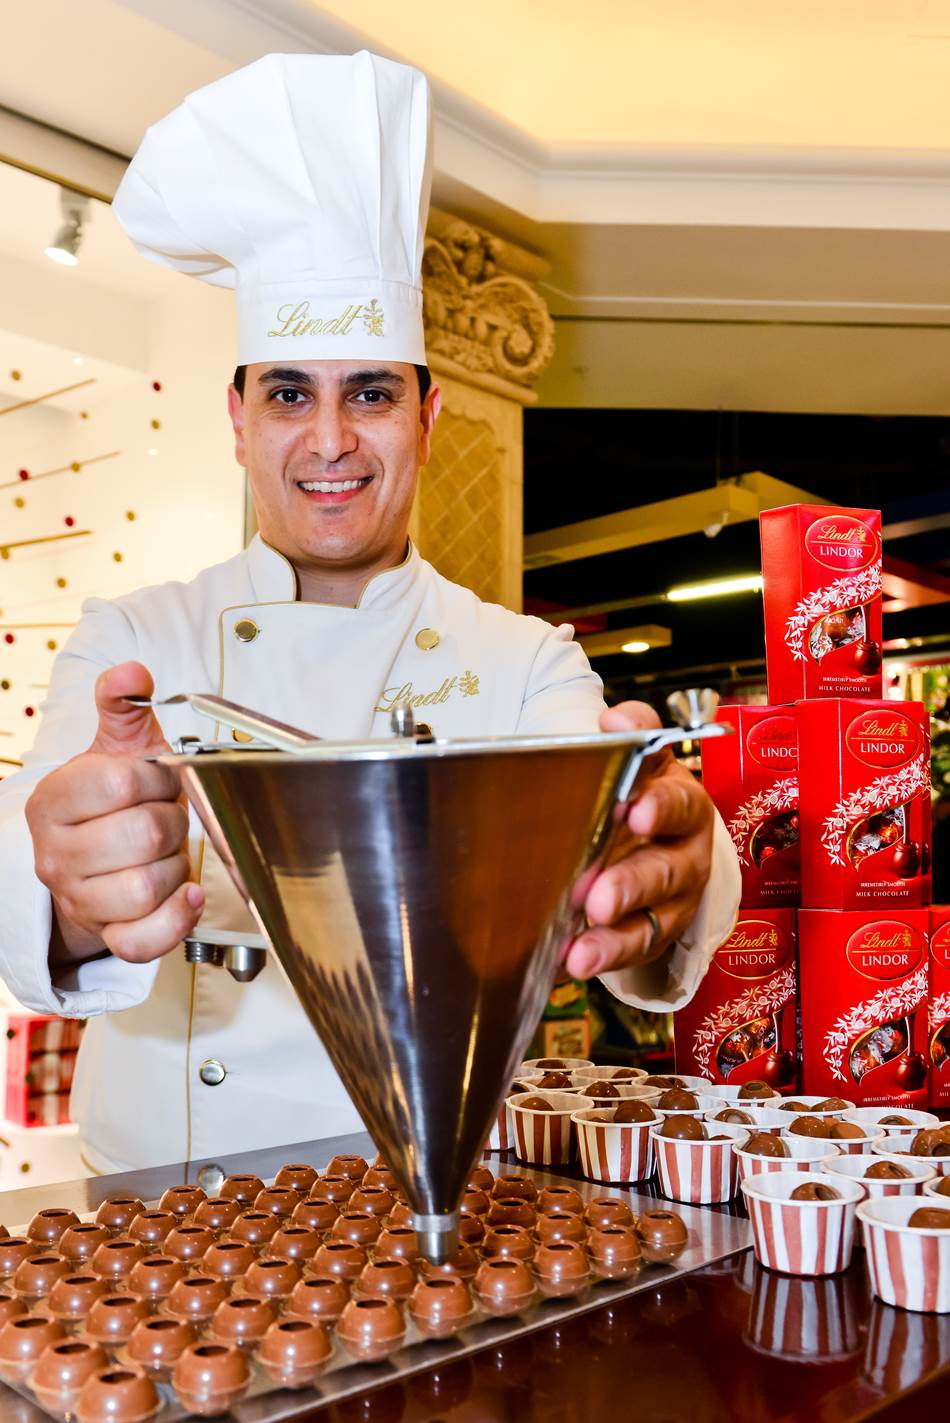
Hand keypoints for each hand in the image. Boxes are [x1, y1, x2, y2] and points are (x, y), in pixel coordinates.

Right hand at [26, 662, 204, 966]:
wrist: (94, 863)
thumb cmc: (112, 803)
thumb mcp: (115, 750)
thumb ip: (123, 707)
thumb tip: (131, 671)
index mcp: (53, 800)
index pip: (121, 782)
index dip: (159, 778)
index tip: (160, 780)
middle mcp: (56, 854)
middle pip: (142, 836)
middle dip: (171, 823)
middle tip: (167, 819)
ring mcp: (77, 899)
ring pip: (146, 888)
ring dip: (175, 867)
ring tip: (167, 854)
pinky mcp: (104, 935)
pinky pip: (141, 941)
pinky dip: (173, 919)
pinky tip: (183, 894)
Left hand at [563, 701, 713, 978]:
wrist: (651, 831)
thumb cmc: (635, 791)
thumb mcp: (636, 758)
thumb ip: (630, 735)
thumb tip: (614, 720)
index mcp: (680, 799)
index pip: (676, 798)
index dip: (658, 804)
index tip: (632, 811)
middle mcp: (686, 848)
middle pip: (667, 867)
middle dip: (632, 883)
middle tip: (599, 898)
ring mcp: (677, 894)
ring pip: (655, 915)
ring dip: (618, 934)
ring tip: (584, 948)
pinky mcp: (661, 929)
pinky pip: (639, 946)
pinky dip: (608, 956)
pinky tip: (576, 961)